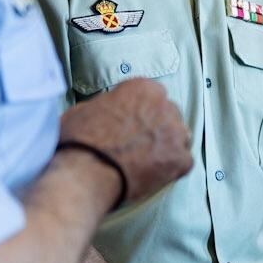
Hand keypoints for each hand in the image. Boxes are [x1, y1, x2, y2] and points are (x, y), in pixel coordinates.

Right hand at [58, 78, 190, 204]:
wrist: (87, 173)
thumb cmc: (79, 140)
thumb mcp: (86, 108)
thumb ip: (108, 104)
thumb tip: (109, 109)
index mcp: (144, 88)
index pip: (151, 95)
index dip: (140, 111)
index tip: (131, 123)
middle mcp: (166, 106)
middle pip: (168, 114)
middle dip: (156, 127)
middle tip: (138, 144)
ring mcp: (176, 133)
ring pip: (178, 137)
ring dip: (166, 146)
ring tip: (145, 161)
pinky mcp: (181, 160)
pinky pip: (182, 162)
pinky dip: (170, 169)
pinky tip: (152, 174)